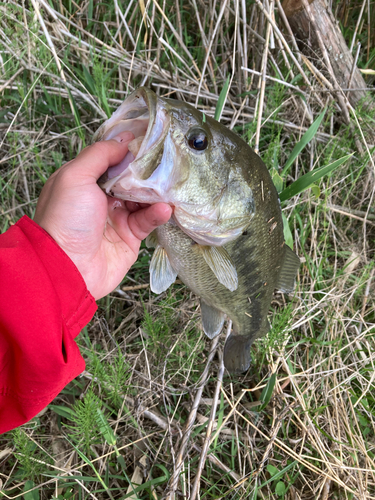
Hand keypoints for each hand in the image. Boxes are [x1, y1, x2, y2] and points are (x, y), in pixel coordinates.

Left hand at [34, 132, 171, 299]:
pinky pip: (147, 220)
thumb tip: (123, 141)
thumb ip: (99, 155)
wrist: (68, 268)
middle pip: (130, 178)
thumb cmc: (66, 219)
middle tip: (167, 161)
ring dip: (156, 192)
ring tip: (169, 186)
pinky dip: (157, 213)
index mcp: (84, 181)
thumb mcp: (75, 177)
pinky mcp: (130, 237)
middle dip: (147, 170)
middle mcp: (100, 198)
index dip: (128, 150)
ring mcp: (116, 218)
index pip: (111, 160)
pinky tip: (164, 208)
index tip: (150, 139)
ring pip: (142, 198)